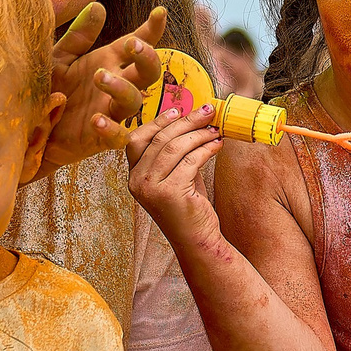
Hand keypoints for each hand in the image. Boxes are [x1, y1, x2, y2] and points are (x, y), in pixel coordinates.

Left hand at [45, 5, 166, 168]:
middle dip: (146, 57)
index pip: (136, 43)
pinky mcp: (100, 139)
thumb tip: (98, 5)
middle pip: (148, 72)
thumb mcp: (58, 58)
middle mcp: (115, 86)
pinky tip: (97, 120)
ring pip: (133, 100)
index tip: (159, 12)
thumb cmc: (48, 89)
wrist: (30, 128)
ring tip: (99, 76)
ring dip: (121, 87)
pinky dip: (111, 129)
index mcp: (107, 62)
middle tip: (131, 45)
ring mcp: (110, 112)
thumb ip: (78, 36)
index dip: (151, 29)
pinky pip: (117, 137)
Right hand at [120, 105, 223, 246]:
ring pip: (174, 147)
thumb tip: (191, 119)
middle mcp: (136, 181)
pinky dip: (206, 148)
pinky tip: (217, 145)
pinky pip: (190, 160)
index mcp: (133, 176)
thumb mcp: (176, 175)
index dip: (158, 121)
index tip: (179, 110)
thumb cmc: (189, 207)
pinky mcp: (169, 193)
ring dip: (199, 134)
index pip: (137, 139)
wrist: (197, 241)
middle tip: (207, 112)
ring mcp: (150, 188)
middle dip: (186, 121)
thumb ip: (175, 152)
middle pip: (159, 139)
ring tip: (216, 130)